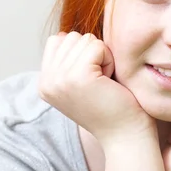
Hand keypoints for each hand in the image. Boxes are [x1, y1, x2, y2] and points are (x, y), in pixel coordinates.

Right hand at [39, 32, 153, 145]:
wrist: (125, 136)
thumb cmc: (112, 107)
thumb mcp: (80, 83)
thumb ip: (68, 61)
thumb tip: (64, 35)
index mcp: (44, 83)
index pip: (58, 40)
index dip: (83, 54)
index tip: (91, 81)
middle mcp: (47, 82)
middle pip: (72, 37)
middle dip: (93, 54)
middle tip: (100, 84)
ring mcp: (60, 79)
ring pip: (85, 39)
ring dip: (102, 58)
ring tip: (104, 84)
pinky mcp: (78, 76)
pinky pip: (97, 46)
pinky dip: (110, 61)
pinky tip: (109, 83)